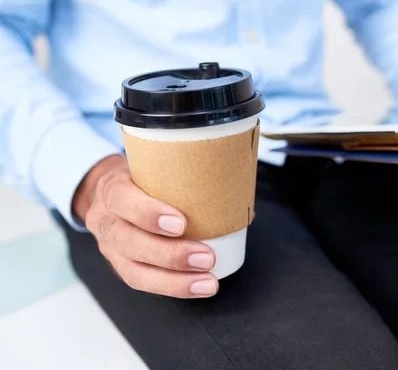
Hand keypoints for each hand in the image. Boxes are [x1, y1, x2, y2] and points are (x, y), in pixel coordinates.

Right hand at [73, 155, 218, 298]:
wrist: (104, 192)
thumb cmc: (140, 178)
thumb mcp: (152, 165)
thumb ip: (184, 176)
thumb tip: (236, 197)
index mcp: (112, 189)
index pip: (122, 199)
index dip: (149, 213)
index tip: (182, 223)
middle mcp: (106, 220)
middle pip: (129, 242)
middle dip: (170, 254)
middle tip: (207, 257)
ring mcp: (110, 247)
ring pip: (134, 271)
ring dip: (174, 281)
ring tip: (207, 282)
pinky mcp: (120, 266)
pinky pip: (142, 282)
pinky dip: (172, 288)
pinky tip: (198, 287)